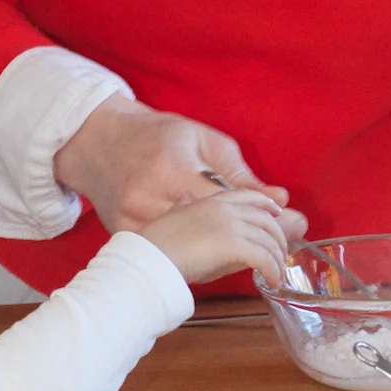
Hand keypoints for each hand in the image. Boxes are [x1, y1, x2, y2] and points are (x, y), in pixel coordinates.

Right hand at [55, 96, 302, 234]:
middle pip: (214, 234)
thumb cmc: (155, 135)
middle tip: (283, 242)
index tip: (291, 222)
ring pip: (195, 251)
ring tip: (256, 247)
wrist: (99, 142)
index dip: (264, 217)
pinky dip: (200, 254)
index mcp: (172, 172)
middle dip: (253, 238)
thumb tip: (278, 200)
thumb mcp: (202, 140)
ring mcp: (137, 224)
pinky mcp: (128, 238)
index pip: (228, 204)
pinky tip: (216, 249)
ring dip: (229, 252)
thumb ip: (238, 173)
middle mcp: (151, 201)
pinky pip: (175, 254)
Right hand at [138, 189, 306, 289]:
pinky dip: (272, 269)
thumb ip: (188, 201)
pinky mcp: (230, 244)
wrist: (141, 256)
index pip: (247, 195)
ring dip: (277, 257)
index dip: (267, 204)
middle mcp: (220, 206)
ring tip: (278, 271)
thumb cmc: (151, 239)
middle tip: (283, 252)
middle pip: (263, 217)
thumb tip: (193, 198)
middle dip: (279, 235)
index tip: (278, 214)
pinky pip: (262, 256)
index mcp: (207, 196)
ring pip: (266, 237)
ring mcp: (227, 223)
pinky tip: (273, 280)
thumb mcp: (169, 209)